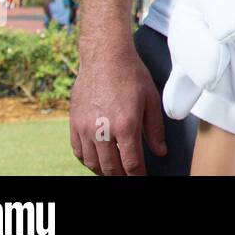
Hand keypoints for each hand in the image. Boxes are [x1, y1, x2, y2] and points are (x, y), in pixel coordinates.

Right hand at [70, 45, 165, 175]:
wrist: (104, 57)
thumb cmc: (130, 75)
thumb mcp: (151, 100)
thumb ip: (155, 129)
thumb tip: (160, 151)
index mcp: (125, 125)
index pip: (132, 163)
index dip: (138, 175)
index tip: (143, 178)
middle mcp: (103, 130)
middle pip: (111, 168)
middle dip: (122, 176)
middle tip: (130, 176)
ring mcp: (85, 128)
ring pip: (93, 163)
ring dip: (104, 171)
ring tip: (115, 171)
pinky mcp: (74, 123)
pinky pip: (78, 151)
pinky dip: (88, 161)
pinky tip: (97, 160)